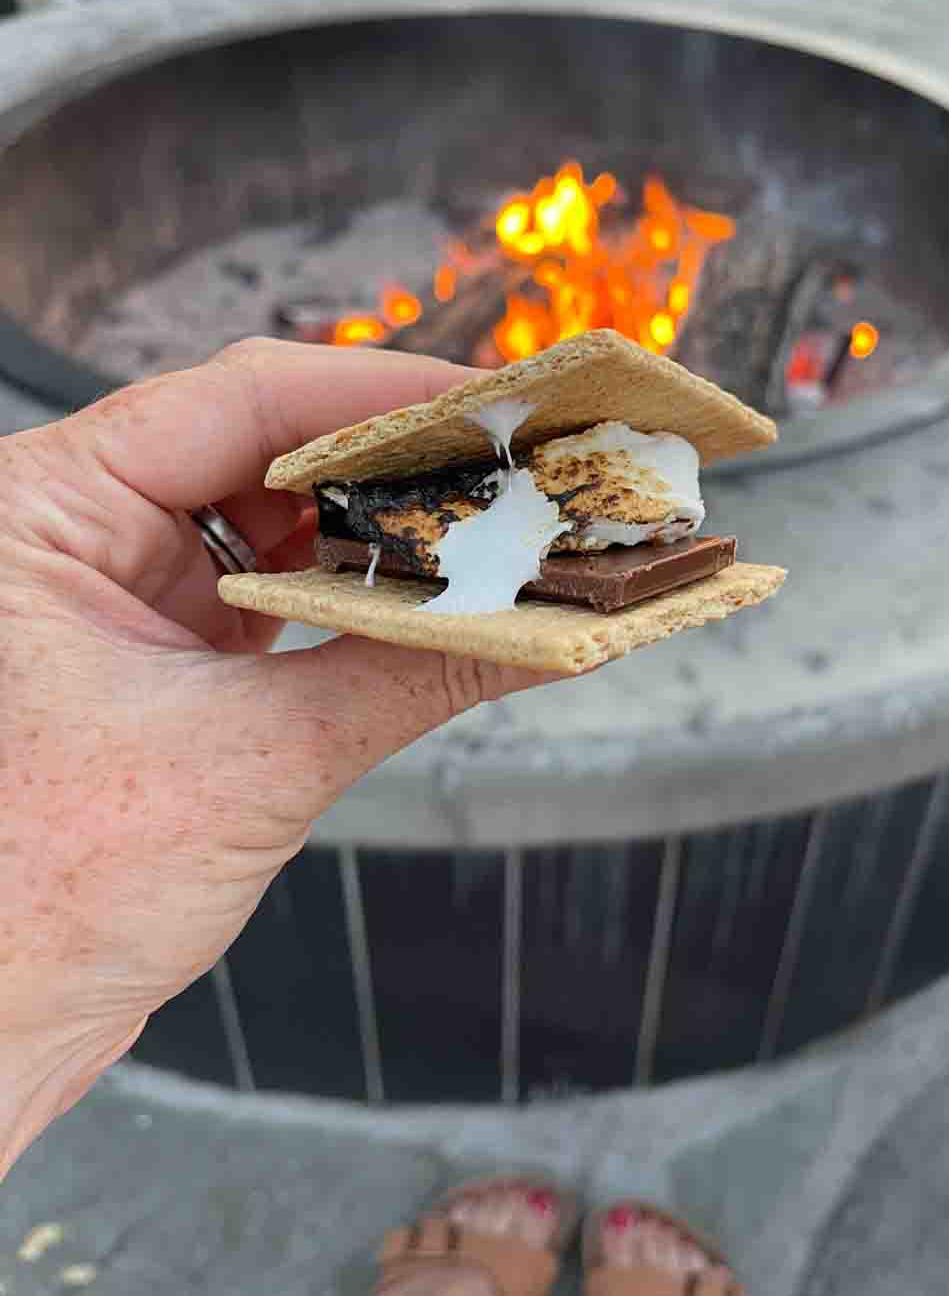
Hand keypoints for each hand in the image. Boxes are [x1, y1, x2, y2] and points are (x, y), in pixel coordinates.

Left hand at [0, 339, 560, 1176]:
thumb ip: (411, 675)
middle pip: (266, 446)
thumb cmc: (39, 901)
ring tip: (495, 526)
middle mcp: (73, 528)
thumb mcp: (253, 763)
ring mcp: (116, 586)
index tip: (498, 405)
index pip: (238, 402)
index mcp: (42, 510)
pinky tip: (432, 592)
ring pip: (278, 516)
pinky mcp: (159, 646)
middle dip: (399, 460)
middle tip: (521, 466)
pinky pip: (276, 586)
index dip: (382, 394)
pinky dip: (355, 590)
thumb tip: (550, 621)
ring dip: (383, 527)